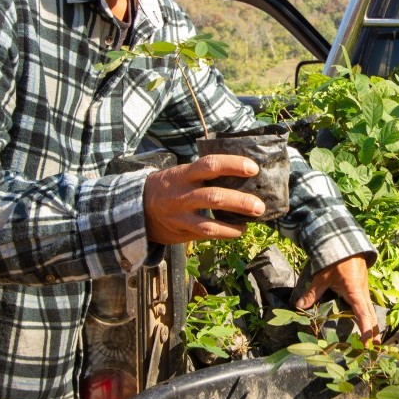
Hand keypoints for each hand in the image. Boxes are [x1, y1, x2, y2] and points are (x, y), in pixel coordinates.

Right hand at [144, 155, 264, 243]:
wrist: (139, 207)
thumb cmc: (169, 186)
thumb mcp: (181, 173)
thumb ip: (203, 174)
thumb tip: (242, 174)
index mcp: (183, 174)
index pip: (210, 165)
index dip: (232, 165)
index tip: (253, 168)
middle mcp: (181, 194)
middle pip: (213, 196)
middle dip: (239, 201)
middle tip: (260, 205)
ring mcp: (180, 216)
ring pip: (209, 222)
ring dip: (234, 222)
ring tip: (254, 218)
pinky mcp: (181, 231)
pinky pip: (206, 234)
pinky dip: (226, 233)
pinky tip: (239, 230)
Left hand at [294, 255, 380, 343]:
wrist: (344, 243)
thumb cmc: (334, 260)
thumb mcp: (322, 277)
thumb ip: (312, 293)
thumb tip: (299, 306)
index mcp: (355, 292)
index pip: (363, 315)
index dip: (365, 330)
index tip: (368, 344)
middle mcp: (362, 292)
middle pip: (371, 316)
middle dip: (373, 332)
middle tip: (374, 348)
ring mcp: (364, 289)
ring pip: (370, 310)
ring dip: (371, 324)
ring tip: (372, 340)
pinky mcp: (362, 287)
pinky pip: (367, 304)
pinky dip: (368, 315)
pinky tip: (365, 322)